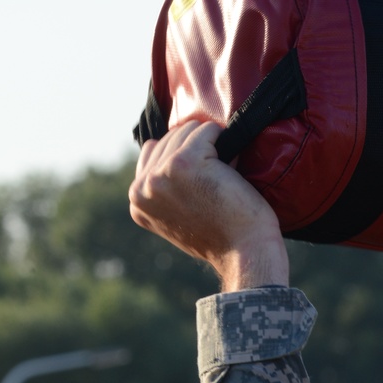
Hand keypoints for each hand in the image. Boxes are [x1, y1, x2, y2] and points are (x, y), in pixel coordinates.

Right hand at [129, 120, 288, 290]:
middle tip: (215, 184)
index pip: (153, 151)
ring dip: (212, 147)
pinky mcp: (183, 163)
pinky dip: (223, 140)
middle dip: (199, 151)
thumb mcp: (178, 214)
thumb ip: (164, 187)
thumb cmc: (222, 235)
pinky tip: (231, 166)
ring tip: (223, 179)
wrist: (245, 252)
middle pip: (170, 137)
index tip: (202, 185)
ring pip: (187, 130)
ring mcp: (160, 175)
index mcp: (137, 201)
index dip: (184, 158)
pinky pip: (206, 130)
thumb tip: (158, 145)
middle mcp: (141, 188)